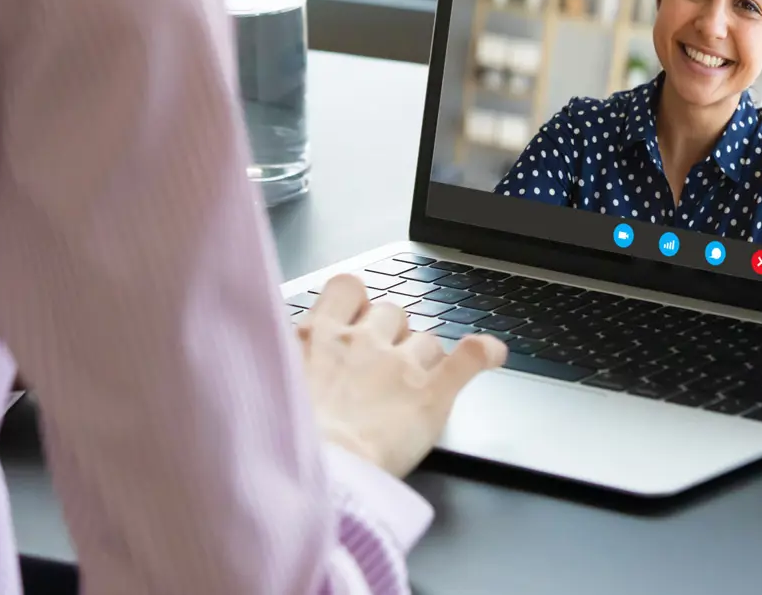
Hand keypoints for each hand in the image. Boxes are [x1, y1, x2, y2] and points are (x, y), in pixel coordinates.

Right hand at [297, 274, 506, 476]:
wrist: (315, 474)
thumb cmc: (287, 443)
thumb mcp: (269, 388)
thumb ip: (284, 365)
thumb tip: (285, 362)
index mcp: (316, 338)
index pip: (346, 288)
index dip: (356, 301)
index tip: (354, 318)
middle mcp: (360, 341)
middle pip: (391, 312)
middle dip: (391, 333)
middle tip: (380, 369)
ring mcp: (399, 364)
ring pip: (426, 338)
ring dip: (424, 356)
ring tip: (412, 387)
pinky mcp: (430, 393)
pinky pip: (470, 356)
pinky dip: (485, 353)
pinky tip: (492, 353)